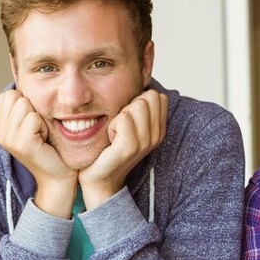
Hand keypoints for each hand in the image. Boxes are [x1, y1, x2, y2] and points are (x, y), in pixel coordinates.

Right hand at [0, 89, 75, 187]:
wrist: (58, 176)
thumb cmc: (50, 148)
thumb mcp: (32, 124)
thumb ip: (23, 107)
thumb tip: (23, 82)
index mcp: (0, 127)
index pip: (8, 94)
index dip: (26, 103)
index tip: (33, 124)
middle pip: (16, 96)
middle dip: (33, 109)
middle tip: (38, 130)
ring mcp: (8, 138)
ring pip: (25, 105)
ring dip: (39, 118)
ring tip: (41, 135)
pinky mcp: (21, 143)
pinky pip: (34, 118)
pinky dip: (44, 126)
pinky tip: (44, 140)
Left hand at [79, 89, 166, 205]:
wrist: (100, 178)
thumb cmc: (109, 148)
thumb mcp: (129, 126)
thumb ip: (139, 108)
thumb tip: (141, 81)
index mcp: (159, 130)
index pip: (158, 96)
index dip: (139, 101)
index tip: (128, 120)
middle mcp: (156, 136)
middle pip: (148, 97)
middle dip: (129, 106)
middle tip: (120, 127)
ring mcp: (145, 142)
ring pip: (137, 105)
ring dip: (120, 116)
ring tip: (115, 133)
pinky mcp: (130, 147)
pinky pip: (123, 118)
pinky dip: (112, 125)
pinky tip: (110, 139)